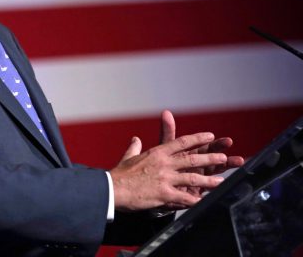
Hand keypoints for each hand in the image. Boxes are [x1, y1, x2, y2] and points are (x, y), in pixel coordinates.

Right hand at [110, 131, 227, 210]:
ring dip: (209, 180)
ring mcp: (165, 178)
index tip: (210, 136)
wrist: (113, 189)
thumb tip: (136, 139)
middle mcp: (164, 163)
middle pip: (192, 159)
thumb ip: (135, 147)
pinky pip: (185, 198)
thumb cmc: (119, 174)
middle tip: (223, 157)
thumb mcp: (128, 157)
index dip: (197, 139)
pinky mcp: (164, 194)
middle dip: (210, 158)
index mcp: (157, 153)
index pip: (181, 142)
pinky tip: (206, 202)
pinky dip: (197, 200)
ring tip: (220, 181)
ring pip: (193, 178)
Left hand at [159, 110, 244, 199]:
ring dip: (223, 175)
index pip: (206, 147)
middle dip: (224, 160)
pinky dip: (213, 190)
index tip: (228, 141)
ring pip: (212, 176)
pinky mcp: (192, 193)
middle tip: (238, 158)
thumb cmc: (159, 165)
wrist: (151, 185)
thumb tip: (166, 112)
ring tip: (235, 176)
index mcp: (190, 154)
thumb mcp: (163, 148)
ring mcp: (196, 180)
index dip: (217, 145)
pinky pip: (203, 192)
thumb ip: (167, 132)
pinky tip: (222, 188)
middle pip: (212, 161)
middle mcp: (195, 166)